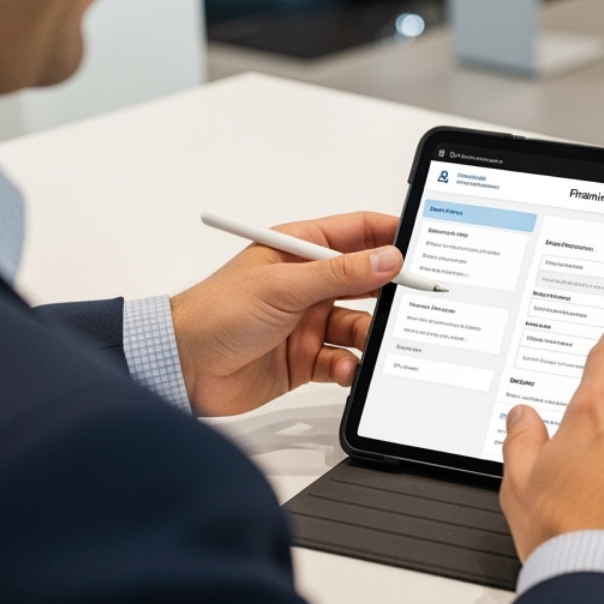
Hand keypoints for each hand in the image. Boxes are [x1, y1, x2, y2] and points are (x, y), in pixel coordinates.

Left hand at [169, 212, 400, 415]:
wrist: (181, 367)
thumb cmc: (215, 312)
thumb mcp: (284, 286)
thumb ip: (339, 272)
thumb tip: (387, 257)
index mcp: (300, 250)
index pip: (358, 233)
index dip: (391, 237)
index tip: (422, 247)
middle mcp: (308, 284)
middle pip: (366, 282)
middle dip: (389, 293)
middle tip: (412, 302)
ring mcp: (308, 322)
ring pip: (358, 326)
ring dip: (367, 336)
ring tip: (369, 343)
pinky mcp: (305, 358)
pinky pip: (342, 360)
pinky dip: (348, 367)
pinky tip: (344, 369)